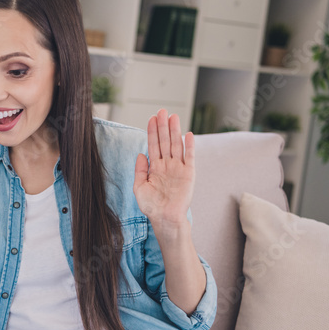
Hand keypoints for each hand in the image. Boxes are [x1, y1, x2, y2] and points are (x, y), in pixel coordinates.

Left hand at [133, 109, 194, 233]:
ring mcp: (178, 168)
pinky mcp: (189, 174)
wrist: (165, 218)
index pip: (153, 145)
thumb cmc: (152, 206)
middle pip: (165, 141)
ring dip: (175, 131)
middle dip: (163, 126)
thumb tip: (140, 154)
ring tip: (173, 116)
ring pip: (176, 145)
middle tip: (162, 111)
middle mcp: (167, 165)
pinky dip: (189, 146)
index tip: (151, 118)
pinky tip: (187, 134)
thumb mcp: (139, 188)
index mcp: (155, 168)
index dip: (152, 131)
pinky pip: (189, 157)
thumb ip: (140, 171)